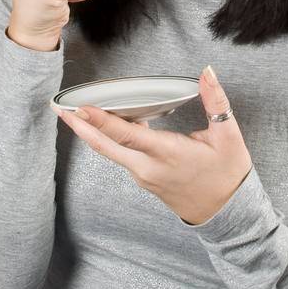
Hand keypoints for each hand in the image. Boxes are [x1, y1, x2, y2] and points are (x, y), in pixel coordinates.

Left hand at [56, 65, 251, 225]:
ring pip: (112, 152)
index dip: (101, 121)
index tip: (80, 107)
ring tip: (75, 111)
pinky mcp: (145, 180)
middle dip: (80, 127)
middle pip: (106, 146)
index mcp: (168, 154)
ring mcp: (144, 176)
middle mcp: (149, 168)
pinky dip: (110, 140)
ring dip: (92, 132)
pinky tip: (108, 124)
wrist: (227, 215)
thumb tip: (207, 72)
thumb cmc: (228, 176)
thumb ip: (216, 102)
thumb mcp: (229, 137)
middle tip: (58, 108)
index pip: (127, 135)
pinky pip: (122, 156)